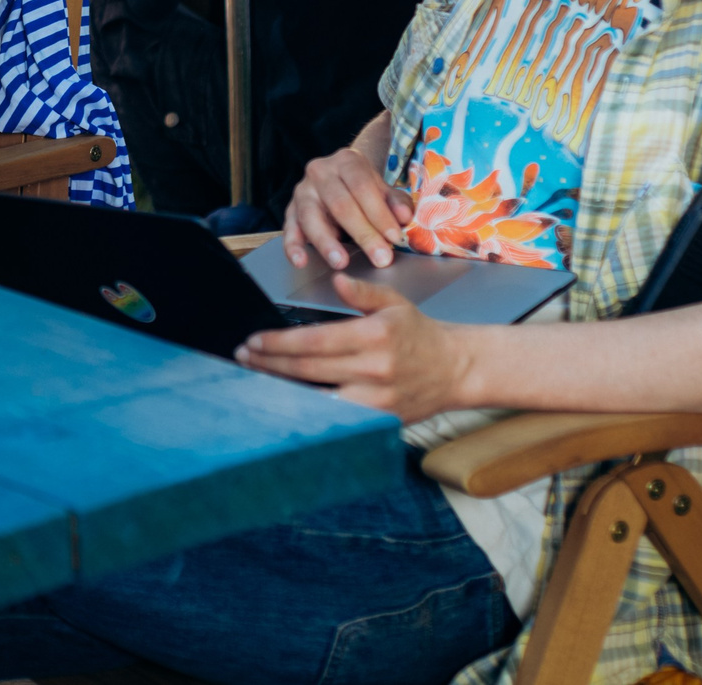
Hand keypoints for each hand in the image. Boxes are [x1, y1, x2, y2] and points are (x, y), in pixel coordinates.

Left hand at [237, 275, 477, 420]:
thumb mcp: (394, 303)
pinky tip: (287, 401)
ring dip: (281, 389)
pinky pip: (336, 418)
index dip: (277, 343)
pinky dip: (309, 411)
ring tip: (255, 379)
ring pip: (317, 399)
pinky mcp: (380, 421)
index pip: (313, 341)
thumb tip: (336, 279)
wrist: (457, 369)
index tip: (253, 341)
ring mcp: (377, 401)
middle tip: (244, 358)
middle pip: (307, 370)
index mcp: (374, 336)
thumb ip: (361, 291)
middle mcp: (374, 370)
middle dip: (268, 364)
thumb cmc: (420, 334)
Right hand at [284, 145, 414, 269]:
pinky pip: (289, 229)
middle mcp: (320, 172)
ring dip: (326, 242)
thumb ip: (396, 203)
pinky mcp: (290, 210)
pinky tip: (301, 261)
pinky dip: (293, 247)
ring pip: (311, 217)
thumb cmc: (365, 189)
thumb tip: (403, 217)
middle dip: (362, 233)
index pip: (362, 186)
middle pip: (340, 203)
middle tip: (380, 258)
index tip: (394, 237)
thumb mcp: (385, 190)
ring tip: (341, 262)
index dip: (379, 213)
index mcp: (347, 161)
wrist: (341, 179)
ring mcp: (302, 191)